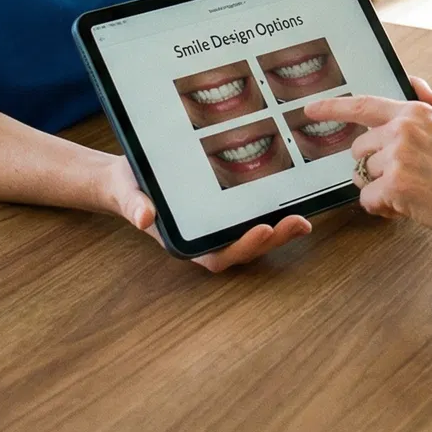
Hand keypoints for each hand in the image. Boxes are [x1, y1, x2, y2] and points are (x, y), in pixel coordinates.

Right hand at [103, 155, 311, 272]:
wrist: (129, 176)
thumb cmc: (129, 187)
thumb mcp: (127, 192)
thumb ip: (134, 205)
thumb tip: (143, 217)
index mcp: (186, 242)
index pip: (217, 255)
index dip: (242, 248)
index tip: (263, 231)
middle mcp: (206, 237)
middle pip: (244, 248)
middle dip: (273, 239)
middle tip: (299, 223)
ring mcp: (218, 225)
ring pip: (253, 234)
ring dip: (280, 230)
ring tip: (304, 219)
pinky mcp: (226, 207)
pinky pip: (252, 215)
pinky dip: (273, 211)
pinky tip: (295, 200)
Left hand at [302, 88, 431, 249]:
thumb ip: (414, 131)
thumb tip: (384, 139)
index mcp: (415, 113)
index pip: (364, 105)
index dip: (333, 108)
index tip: (312, 110)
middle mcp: (402, 129)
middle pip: (359, 150)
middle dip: (373, 169)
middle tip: (403, 182)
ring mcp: (397, 156)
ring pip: (364, 177)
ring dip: (382, 191)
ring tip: (415, 195)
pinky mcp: (395, 185)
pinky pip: (369, 201)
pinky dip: (385, 210)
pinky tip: (410, 208)